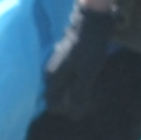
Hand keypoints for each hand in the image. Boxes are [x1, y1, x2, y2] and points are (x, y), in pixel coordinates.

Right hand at [41, 4, 119, 123]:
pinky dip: (74, 84)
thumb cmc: (89, 50)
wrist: (90, 24)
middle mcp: (49, 73)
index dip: (65, 110)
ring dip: (72, 94)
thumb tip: (75, 116)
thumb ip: (79, 95)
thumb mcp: (87, 74)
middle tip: (86, 103)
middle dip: (69, 103)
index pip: (52, 103)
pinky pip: (66, 78)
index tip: (81, 109)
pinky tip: (85, 83)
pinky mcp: (64, 60)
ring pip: (60, 87)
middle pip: (55, 96)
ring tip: (87, 95)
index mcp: (52, 78)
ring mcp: (56, 66)